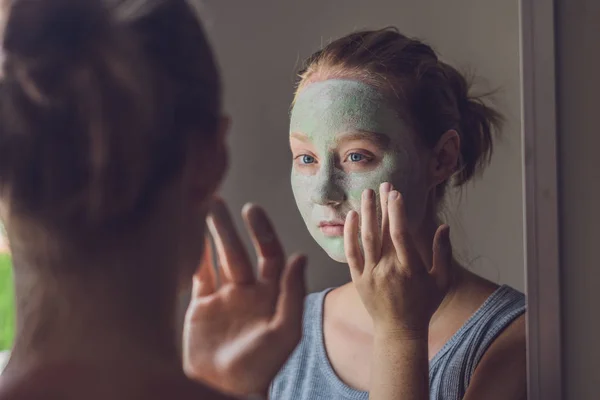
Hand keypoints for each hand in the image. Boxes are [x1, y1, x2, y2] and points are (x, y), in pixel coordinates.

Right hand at [183, 198, 306, 396]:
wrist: (225, 388)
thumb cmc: (261, 365)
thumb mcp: (284, 330)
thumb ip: (291, 293)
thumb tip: (299, 256)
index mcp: (271, 294)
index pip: (269, 254)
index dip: (262, 232)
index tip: (251, 211)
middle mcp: (248, 291)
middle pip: (239, 251)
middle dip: (229, 227)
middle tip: (217, 202)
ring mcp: (224, 297)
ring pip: (218, 259)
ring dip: (211, 236)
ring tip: (201, 209)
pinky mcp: (202, 306)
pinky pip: (199, 275)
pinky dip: (194, 257)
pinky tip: (188, 238)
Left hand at [343, 183, 451, 337]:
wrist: (399, 330)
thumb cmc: (423, 304)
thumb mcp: (441, 280)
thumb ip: (443, 253)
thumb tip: (444, 227)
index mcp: (410, 269)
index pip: (401, 234)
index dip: (397, 211)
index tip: (396, 193)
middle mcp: (389, 270)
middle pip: (383, 231)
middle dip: (383, 205)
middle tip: (383, 184)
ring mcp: (371, 274)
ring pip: (366, 238)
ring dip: (366, 213)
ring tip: (366, 193)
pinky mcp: (358, 279)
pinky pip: (352, 253)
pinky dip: (350, 234)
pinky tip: (351, 217)